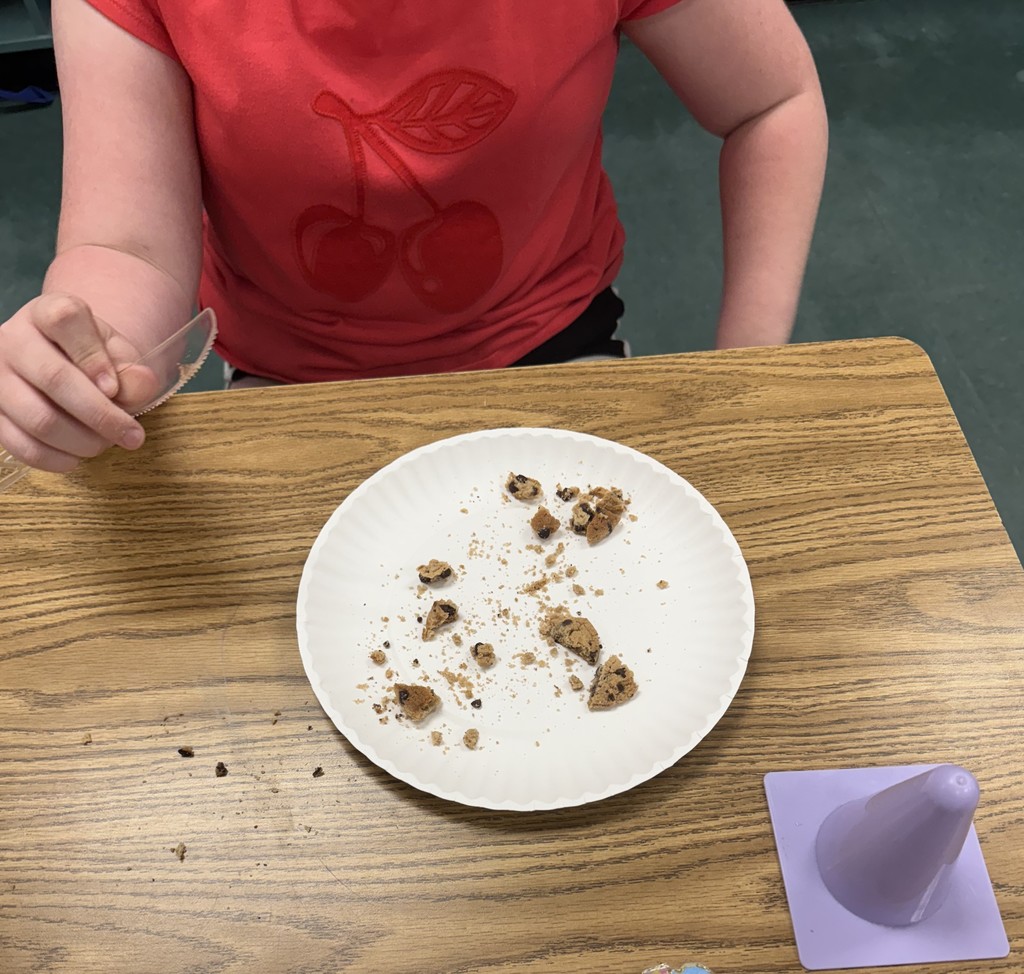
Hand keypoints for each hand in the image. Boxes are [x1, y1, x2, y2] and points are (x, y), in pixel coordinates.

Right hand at [0, 293, 149, 471]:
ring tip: (106, 443)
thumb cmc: (92, 358)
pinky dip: (57, 459)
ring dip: (83, 441)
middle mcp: (12, 339)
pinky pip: (22, 445)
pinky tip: (78, 456)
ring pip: (39, 418)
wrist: (61, 367)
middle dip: (102, 415)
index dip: (94, 358)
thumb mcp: (117, 353)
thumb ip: (132, 368)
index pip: (65, 320)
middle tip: (132, 436)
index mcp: (47, 313)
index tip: (115, 388)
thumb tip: (139, 385)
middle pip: (55, 378)